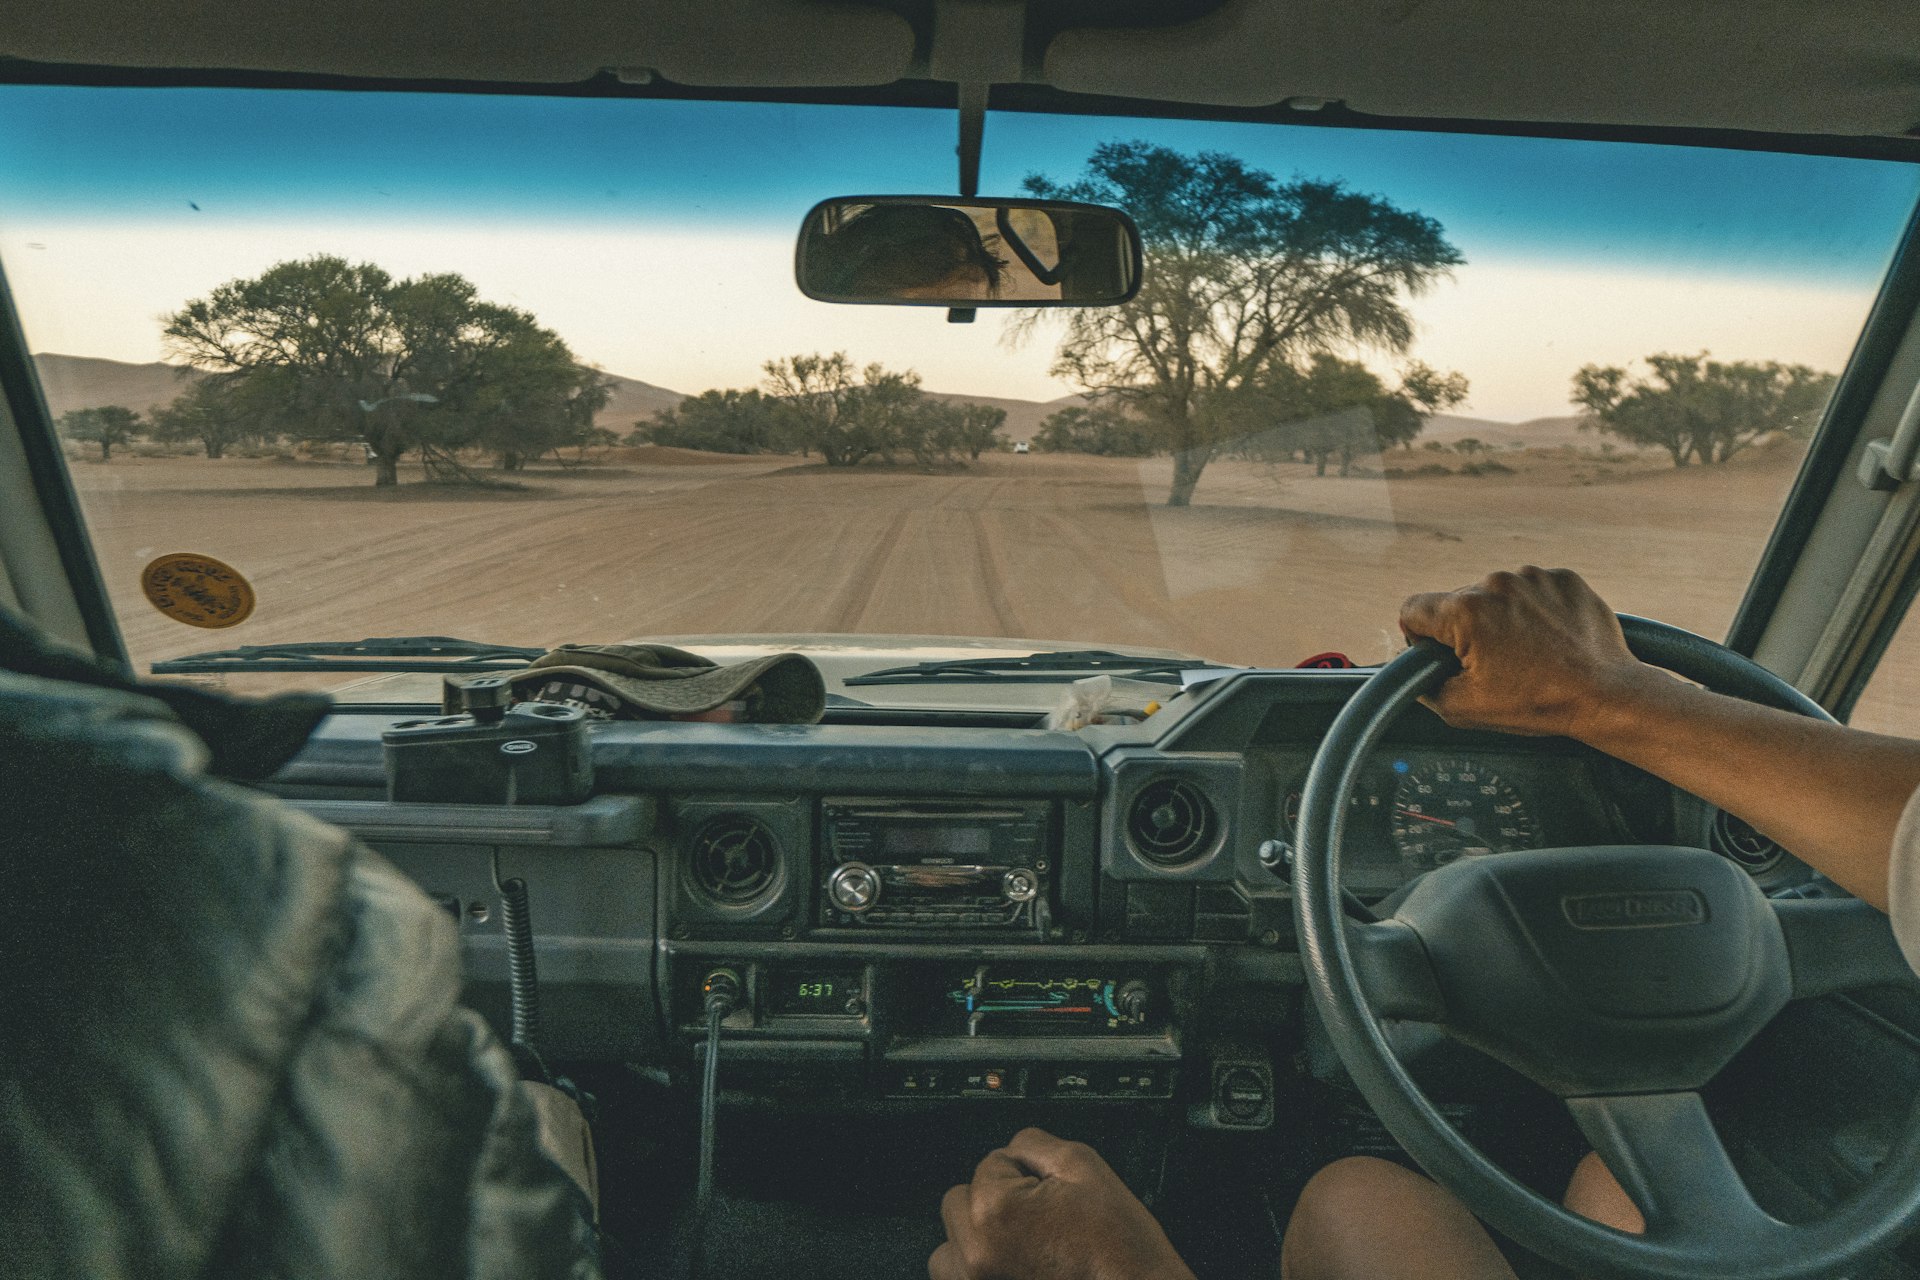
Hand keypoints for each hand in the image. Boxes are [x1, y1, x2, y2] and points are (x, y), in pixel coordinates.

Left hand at [929, 1128, 1196, 1279]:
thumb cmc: (1117, 1246)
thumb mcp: (1083, 1165)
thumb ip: (1034, 1143)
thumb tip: (1011, 1147)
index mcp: (995, 1210)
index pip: (990, 1163)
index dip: (1024, 1173)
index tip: (1049, 1195)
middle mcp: (975, 1253)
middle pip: (958, 1200)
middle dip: (992, 1200)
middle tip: (1036, 1218)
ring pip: (947, 1246)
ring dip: (974, 1238)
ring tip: (1017, 1246)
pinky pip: (957, 1279)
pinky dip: (975, 1270)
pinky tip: (1009, 1266)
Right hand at [1398, 566, 1664, 739]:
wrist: (1607, 695)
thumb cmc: (1538, 702)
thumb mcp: (1464, 709)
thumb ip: (1425, 687)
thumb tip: (1417, 674)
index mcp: (1465, 611)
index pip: (1413, 610)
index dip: (1419, 637)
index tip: (1441, 654)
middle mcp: (1496, 583)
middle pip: (1458, 602)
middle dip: (1468, 630)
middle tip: (1496, 664)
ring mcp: (1534, 577)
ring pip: (1498, 595)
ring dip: (1503, 618)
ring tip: (1529, 652)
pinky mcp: (1564, 578)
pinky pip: (1534, 590)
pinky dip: (1536, 611)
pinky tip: (1550, 639)